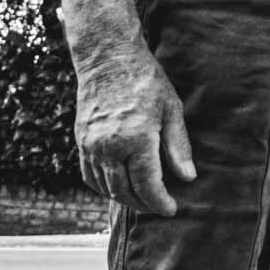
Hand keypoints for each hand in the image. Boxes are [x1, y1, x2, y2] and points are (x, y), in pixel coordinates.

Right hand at [74, 45, 195, 215]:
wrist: (109, 59)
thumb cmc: (146, 81)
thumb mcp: (172, 109)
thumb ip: (178, 147)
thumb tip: (188, 178)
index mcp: (136, 138)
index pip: (148, 184)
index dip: (160, 202)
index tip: (172, 210)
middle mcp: (110, 146)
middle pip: (125, 191)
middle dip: (144, 204)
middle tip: (160, 206)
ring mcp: (91, 146)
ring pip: (106, 187)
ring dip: (124, 198)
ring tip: (143, 199)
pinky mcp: (81, 142)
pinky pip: (90, 175)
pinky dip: (104, 187)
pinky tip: (118, 187)